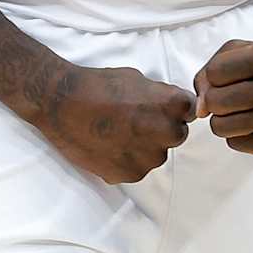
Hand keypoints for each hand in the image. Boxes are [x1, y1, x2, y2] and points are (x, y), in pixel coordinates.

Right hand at [32, 63, 194, 184]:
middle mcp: (164, 133)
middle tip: (136, 120)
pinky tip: (109, 145)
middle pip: (177, 134)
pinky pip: (137, 167)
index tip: (160, 107)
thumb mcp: (137, 78)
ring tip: (118, 132)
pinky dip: (128, 159)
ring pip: (157, 154)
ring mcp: (147, 157)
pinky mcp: (129, 174)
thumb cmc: (98, 85)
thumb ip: (160, 95)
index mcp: (170, 105)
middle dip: (162, 128)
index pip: (190, 110)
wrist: (62, 103)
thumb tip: (171, 106)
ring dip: (145, 146)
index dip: (175, 108)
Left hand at [192, 40, 252, 154]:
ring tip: (240, 108)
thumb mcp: (243, 50)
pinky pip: (235, 144)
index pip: (216, 72)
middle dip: (215, 98)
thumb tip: (200, 110)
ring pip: (221, 127)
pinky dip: (236, 134)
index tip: (230, 74)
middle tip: (231, 94)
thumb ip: (210, 69)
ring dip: (222, 118)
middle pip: (215, 101)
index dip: (215, 74)